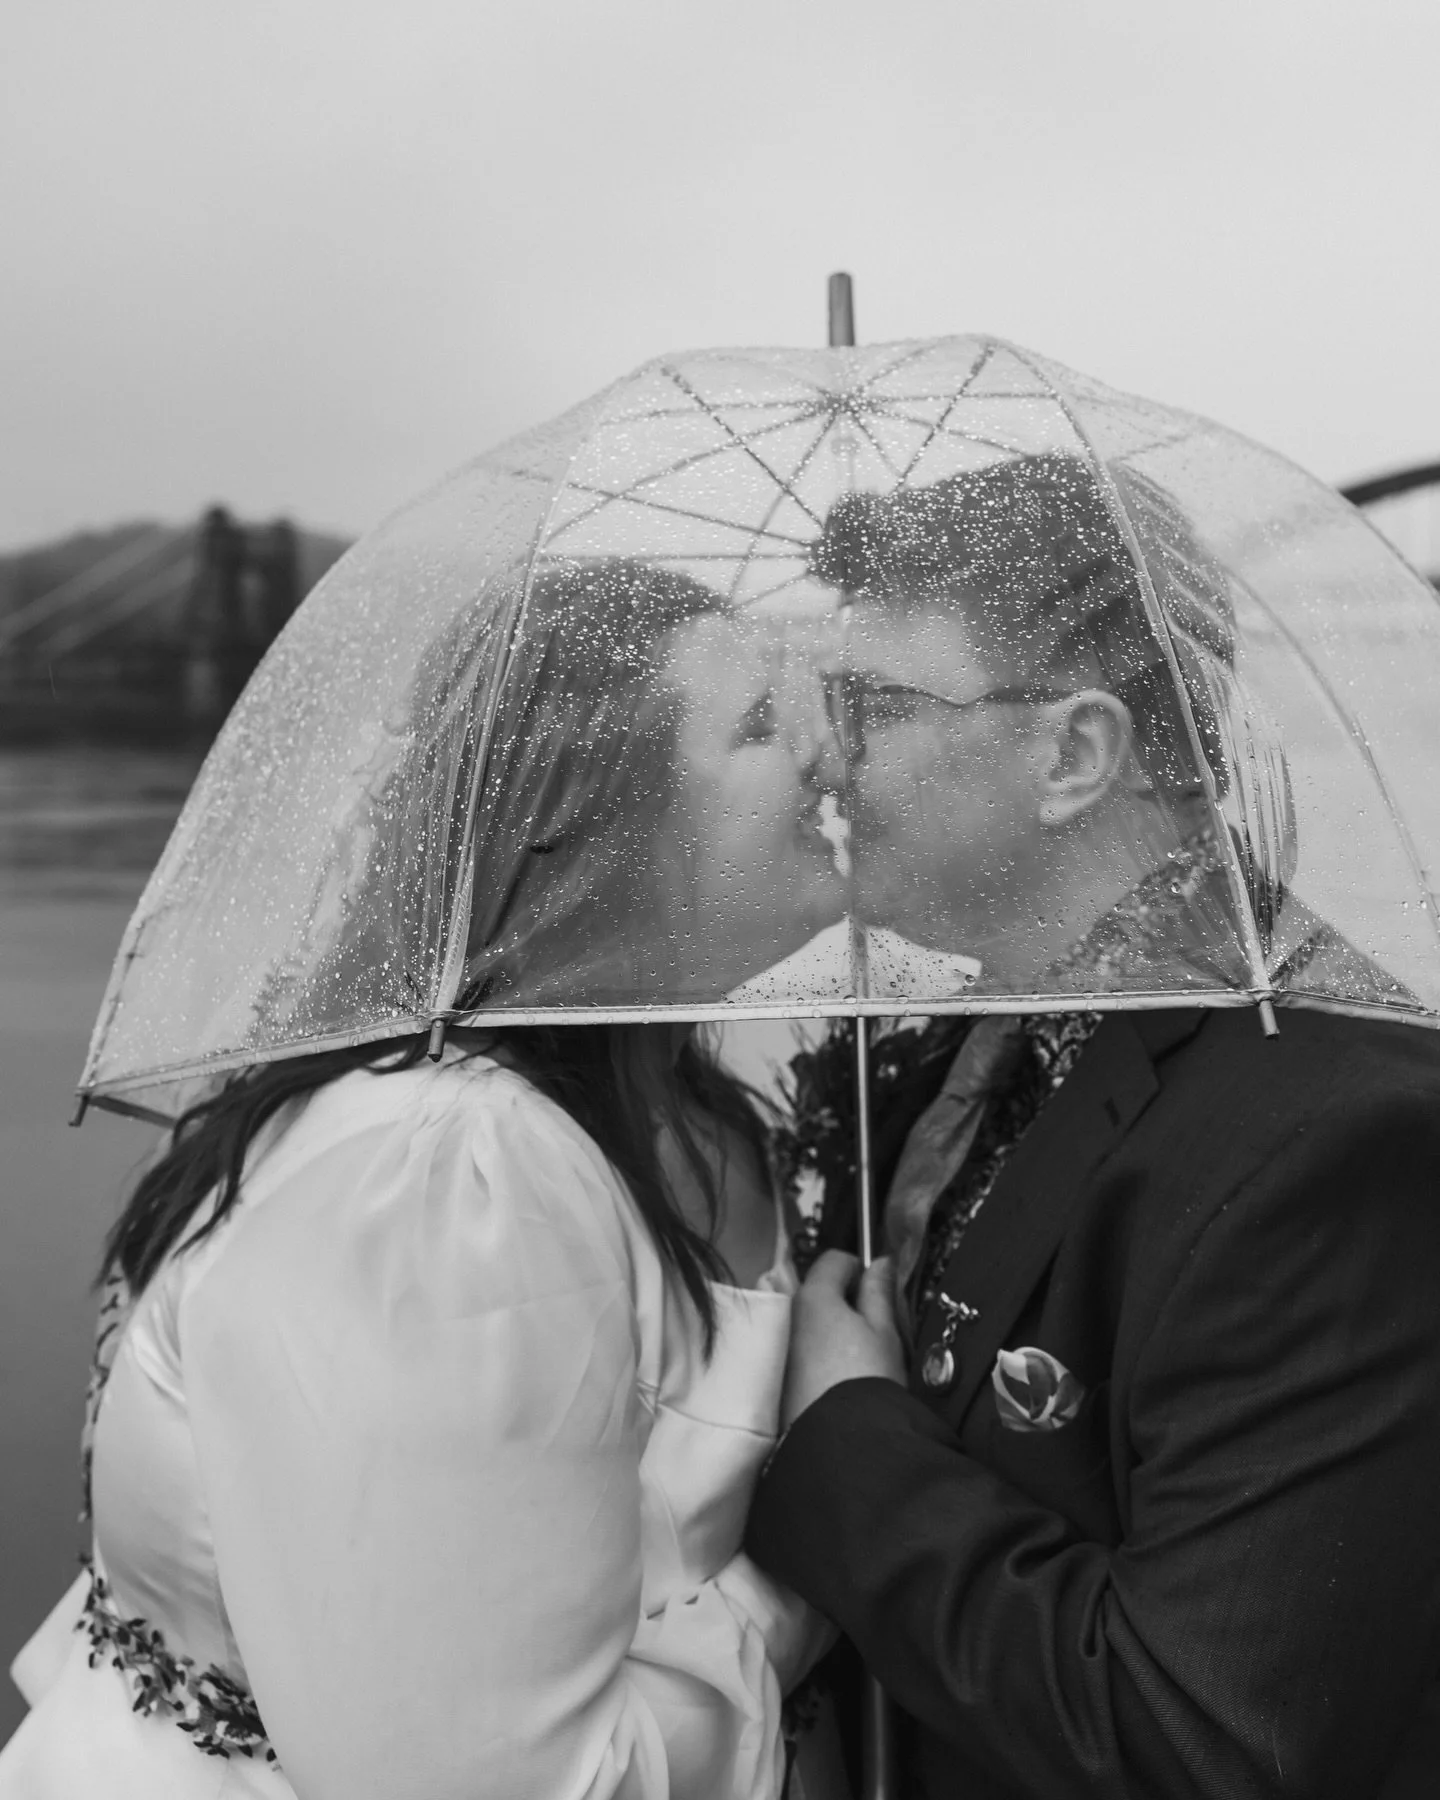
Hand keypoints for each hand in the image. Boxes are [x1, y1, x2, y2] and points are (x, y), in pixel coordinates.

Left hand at [781, 1250, 905, 1430]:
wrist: (844, 1442)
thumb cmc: (870, 1378)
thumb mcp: (885, 1331)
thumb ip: (879, 1291)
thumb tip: (881, 1262)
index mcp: (814, 1297)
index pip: (834, 1260)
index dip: (859, 1269)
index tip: (877, 1291)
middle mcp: (788, 1316)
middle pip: (817, 1291)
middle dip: (843, 1300)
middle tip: (871, 1327)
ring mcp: (780, 1349)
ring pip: (808, 1323)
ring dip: (830, 1327)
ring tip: (858, 1355)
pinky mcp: (778, 1379)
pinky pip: (799, 1352)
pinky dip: (817, 1354)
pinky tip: (839, 1376)